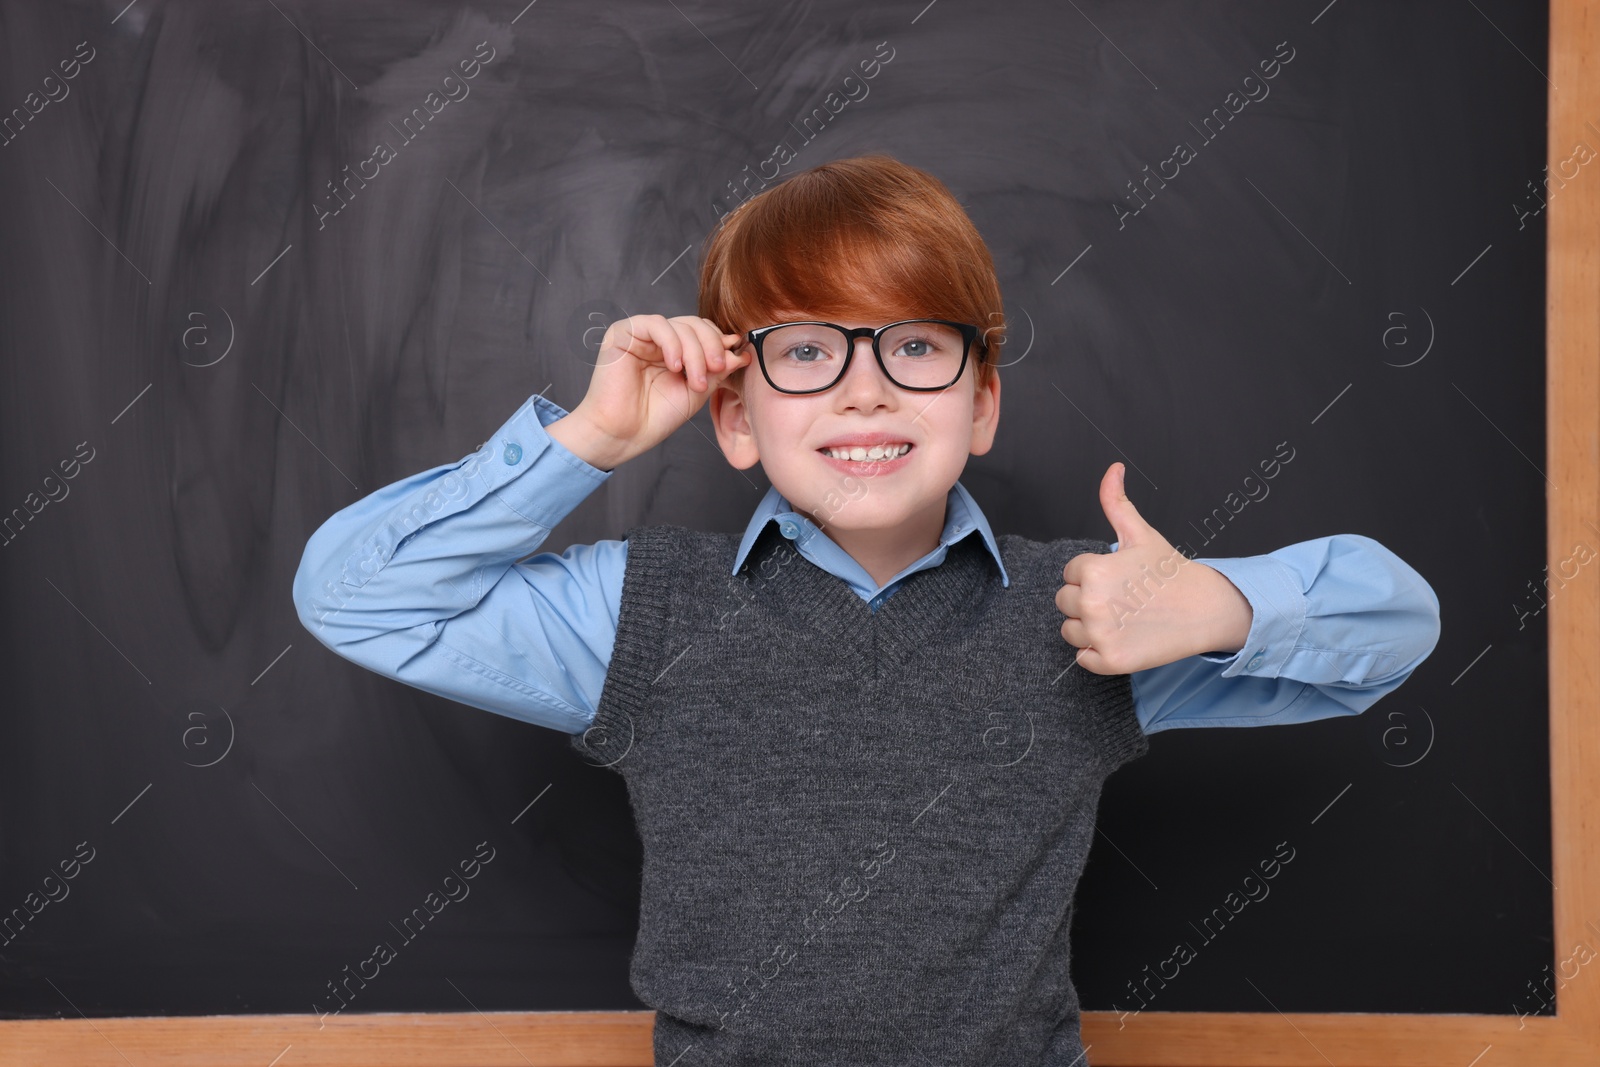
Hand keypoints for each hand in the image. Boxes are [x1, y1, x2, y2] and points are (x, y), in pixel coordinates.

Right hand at [558, 314, 749, 467]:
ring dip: (695, 352)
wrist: (623, 434)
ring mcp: (642, 336)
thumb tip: (741, 352)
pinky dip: (672, 343)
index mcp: (677, 352)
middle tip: (716, 369)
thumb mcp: (696, 392)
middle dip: (711, 346)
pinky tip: (674, 367)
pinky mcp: (624, 333)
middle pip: (696, 325)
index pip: (704, 333)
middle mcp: (660, 341)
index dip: (721, 342)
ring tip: (694, 380)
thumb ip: (717, 371)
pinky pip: (656, 324)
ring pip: (680, 325)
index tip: (738, 358)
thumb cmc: (654, 417)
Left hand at [1056, 463, 1251, 674]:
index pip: (1070, 573)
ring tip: (1122, 618)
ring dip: (1089, 627)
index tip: (1121, 579)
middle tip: (1122, 599)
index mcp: (1092, 571)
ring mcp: (1099, 634)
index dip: (1094, 575)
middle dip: (1088, 600)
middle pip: (1064, 601)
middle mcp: (1091, 603)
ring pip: (1069, 630)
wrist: (1204, 609)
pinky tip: (1123, 638)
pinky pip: (1081, 658)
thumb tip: (1113, 468)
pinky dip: (1098, 653)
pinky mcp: (1109, 661)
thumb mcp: (1140, 534)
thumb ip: (1116, 503)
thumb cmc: (1169, 572)